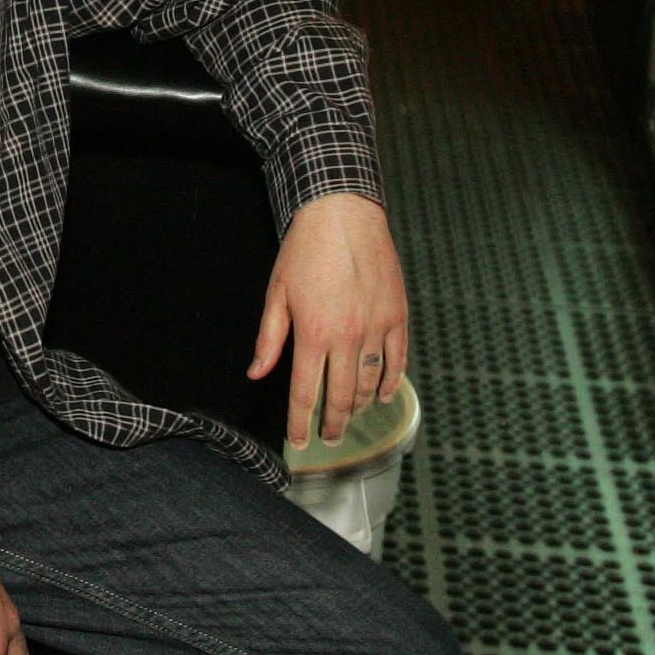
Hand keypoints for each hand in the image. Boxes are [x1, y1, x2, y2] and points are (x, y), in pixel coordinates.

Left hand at [247, 193, 407, 448]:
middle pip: (341, 398)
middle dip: (332, 425)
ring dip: (358, 407)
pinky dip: (391, 383)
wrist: (343, 214)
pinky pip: (397, 361)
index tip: (297, 441)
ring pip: (370, 384)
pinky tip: (381, 395)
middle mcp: (348, 338)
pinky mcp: (397, 315)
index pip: (305, 394)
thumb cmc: (306, 249)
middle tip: (328, 438)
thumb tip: (257, 372)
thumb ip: (269, 338)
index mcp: (313, 334)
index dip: (299, 423)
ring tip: (349, 416)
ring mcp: (376, 328)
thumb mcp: (277, 293)